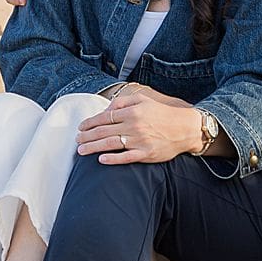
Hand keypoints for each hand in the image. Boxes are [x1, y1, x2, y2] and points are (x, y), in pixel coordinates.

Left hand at [76, 84, 200, 164]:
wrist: (185, 128)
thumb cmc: (162, 114)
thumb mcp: (144, 100)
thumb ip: (123, 102)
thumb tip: (106, 109)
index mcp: (132, 112)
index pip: (105, 117)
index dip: (91, 122)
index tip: (81, 127)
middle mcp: (134, 126)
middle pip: (104, 131)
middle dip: (87, 136)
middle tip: (77, 140)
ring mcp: (139, 141)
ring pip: (110, 144)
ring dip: (93, 147)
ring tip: (81, 150)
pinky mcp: (146, 154)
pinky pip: (125, 157)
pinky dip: (112, 159)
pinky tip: (101, 160)